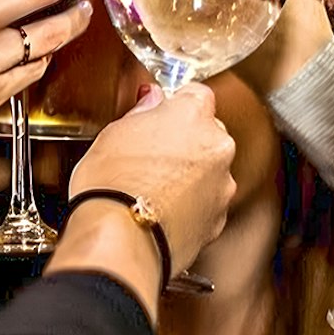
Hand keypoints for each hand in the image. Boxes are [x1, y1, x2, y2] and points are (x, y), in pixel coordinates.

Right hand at [67, 82, 237, 273]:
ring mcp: (222, 184)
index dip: (175, 104)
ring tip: (152, 188)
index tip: (160, 114)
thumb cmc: (112, 186)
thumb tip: (151, 102)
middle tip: (150, 154)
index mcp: (192, 114)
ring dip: (190, 175)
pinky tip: (162, 209)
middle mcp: (216, 145)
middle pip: (208, 132)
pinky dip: (192, 204)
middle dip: (185, 141)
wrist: (120, 240)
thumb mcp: (113, 134)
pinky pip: (208, 202)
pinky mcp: (219, 218)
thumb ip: (142, 112)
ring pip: (210, 169)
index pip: (196, 94)